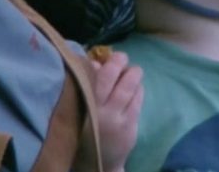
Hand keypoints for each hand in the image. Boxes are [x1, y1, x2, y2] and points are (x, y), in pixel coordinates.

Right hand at [74, 51, 143, 171]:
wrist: (99, 162)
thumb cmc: (87, 128)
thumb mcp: (81, 109)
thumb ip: (88, 85)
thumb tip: (97, 61)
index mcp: (83, 105)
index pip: (94, 77)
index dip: (104, 63)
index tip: (106, 56)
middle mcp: (99, 111)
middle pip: (112, 78)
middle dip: (119, 62)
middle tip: (121, 58)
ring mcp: (117, 119)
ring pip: (129, 87)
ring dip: (133, 74)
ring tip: (132, 71)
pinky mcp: (130, 125)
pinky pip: (138, 100)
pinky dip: (138, 89)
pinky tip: (136, 87)